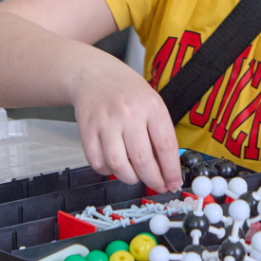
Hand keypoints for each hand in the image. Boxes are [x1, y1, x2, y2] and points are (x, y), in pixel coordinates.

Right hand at [70, 57, 182, 194]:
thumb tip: (168, 168)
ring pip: (118, 165)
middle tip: (157, 186)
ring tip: (135, 175)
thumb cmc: (126, 91)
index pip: (165, 146)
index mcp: (151, 105)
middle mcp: (128, 113)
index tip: (173, 183)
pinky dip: (107, 171)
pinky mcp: (87, 130)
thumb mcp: (152, 102)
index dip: (170, 170)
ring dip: (130, 178)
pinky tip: (113, 165)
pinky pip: (97, 163)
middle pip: (142, 160)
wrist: (94, 74)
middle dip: (153, 180)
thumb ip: (160, 132)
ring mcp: (106, 122)